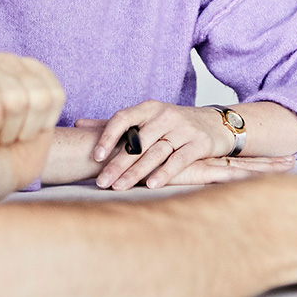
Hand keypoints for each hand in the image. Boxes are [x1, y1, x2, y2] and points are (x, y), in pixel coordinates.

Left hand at [89, 102, 237, 189]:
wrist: (217, 124)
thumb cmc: (174, 125)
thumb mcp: (147, 119)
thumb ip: (116, 125)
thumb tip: (79, 124)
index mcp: (149, 108)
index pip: (123, 118)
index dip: (108, 136)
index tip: (97, 157)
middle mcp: (165, 116)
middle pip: (137, 141)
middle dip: (118, 163)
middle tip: (101, 182)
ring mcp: (183, 129)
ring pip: (155, 152)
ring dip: (136, 172)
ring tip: (120, 187)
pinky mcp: (199, 143)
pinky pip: (179, 159)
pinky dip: (165, 173)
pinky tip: (151, 185)